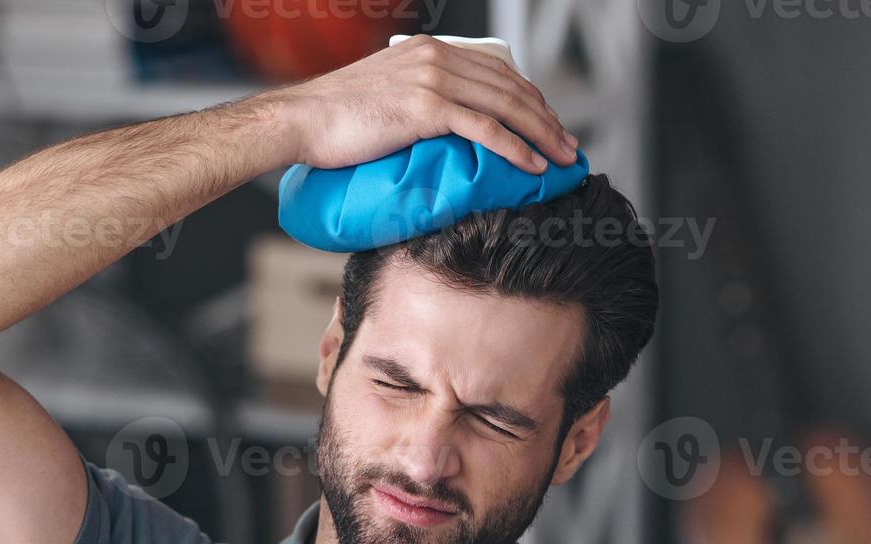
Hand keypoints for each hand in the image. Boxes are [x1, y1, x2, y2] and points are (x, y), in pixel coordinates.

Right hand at [267, 35, 579, 173]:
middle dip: (546, 118)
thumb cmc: (334, 119)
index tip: (548, 123)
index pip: (496, 70)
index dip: (530, 98)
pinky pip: (485, 128)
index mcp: (429, 51)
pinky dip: (515, 148)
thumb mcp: (385, 97)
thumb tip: (440, 128)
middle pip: (510, 87)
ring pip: (505, 106)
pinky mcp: (426, 108)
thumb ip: (417, 100)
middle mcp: (436, 58)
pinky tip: (533, 165)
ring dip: (541, 134)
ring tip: (562, 158)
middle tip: (568, 144)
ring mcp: (433, 81)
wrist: (301, 120)